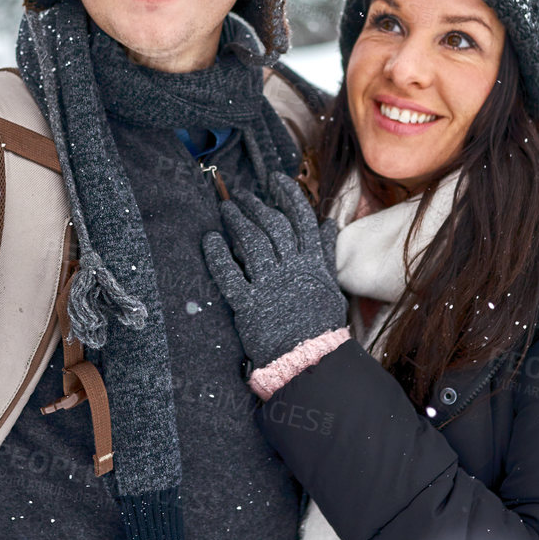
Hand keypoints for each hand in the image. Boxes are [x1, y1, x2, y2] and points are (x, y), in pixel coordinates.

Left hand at [200, 175, 347, 369]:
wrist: (310, 360)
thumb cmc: (320, 323)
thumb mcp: (328, 284)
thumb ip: (325, 253)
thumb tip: (328, 224)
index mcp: (311, 264)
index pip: (300, 219)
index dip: (287, 196)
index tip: (275, 180)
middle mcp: (291, 270)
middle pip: (273, 227)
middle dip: (257, 206)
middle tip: (242, 195)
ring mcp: (270, 287)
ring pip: (253, 245)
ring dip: (238, 223)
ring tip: (227, 210)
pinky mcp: (249, 306)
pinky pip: (230, 276)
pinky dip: (218, 256)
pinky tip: (210, 240)